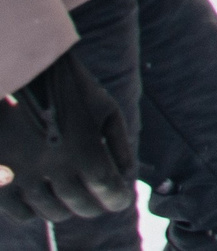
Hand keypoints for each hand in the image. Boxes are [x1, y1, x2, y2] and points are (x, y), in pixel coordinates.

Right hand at [0, 49, 133, 224]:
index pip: (108, 191)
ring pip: (52, 212)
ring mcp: (23, 176)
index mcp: (84, 151)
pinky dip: (38, 210)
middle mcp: (53, 169)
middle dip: (95, 206)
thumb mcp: (104, 109)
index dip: (118, 199)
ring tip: (75, 201)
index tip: (121, 200)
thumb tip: (127, 174)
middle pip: (81, 205)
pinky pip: (22, 212)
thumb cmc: (69, 86)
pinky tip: (46, 199)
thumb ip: (118, 143)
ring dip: (68, 209)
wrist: (21, 72)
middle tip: (100, 202)